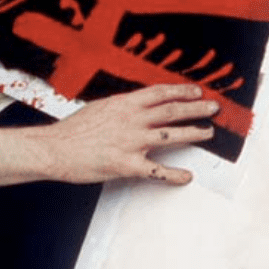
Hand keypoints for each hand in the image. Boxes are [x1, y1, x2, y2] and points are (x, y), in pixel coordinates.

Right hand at [45, 83, 217, 184]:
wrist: (54, 149)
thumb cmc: (73, 130)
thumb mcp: (100, 108)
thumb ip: (122, 107)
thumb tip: (139, 105)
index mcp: (125, 104)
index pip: (161, 93)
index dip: (182, 91)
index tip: (197, 92)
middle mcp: (132, 120)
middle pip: (172, 111)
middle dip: (196, 109)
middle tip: (214, 109)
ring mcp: (132, 142)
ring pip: (172, 136)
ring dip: (194, 134)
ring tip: (208, 133)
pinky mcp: (127, 165)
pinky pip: (157, 171)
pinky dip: (175, 175)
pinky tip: (187, 176)